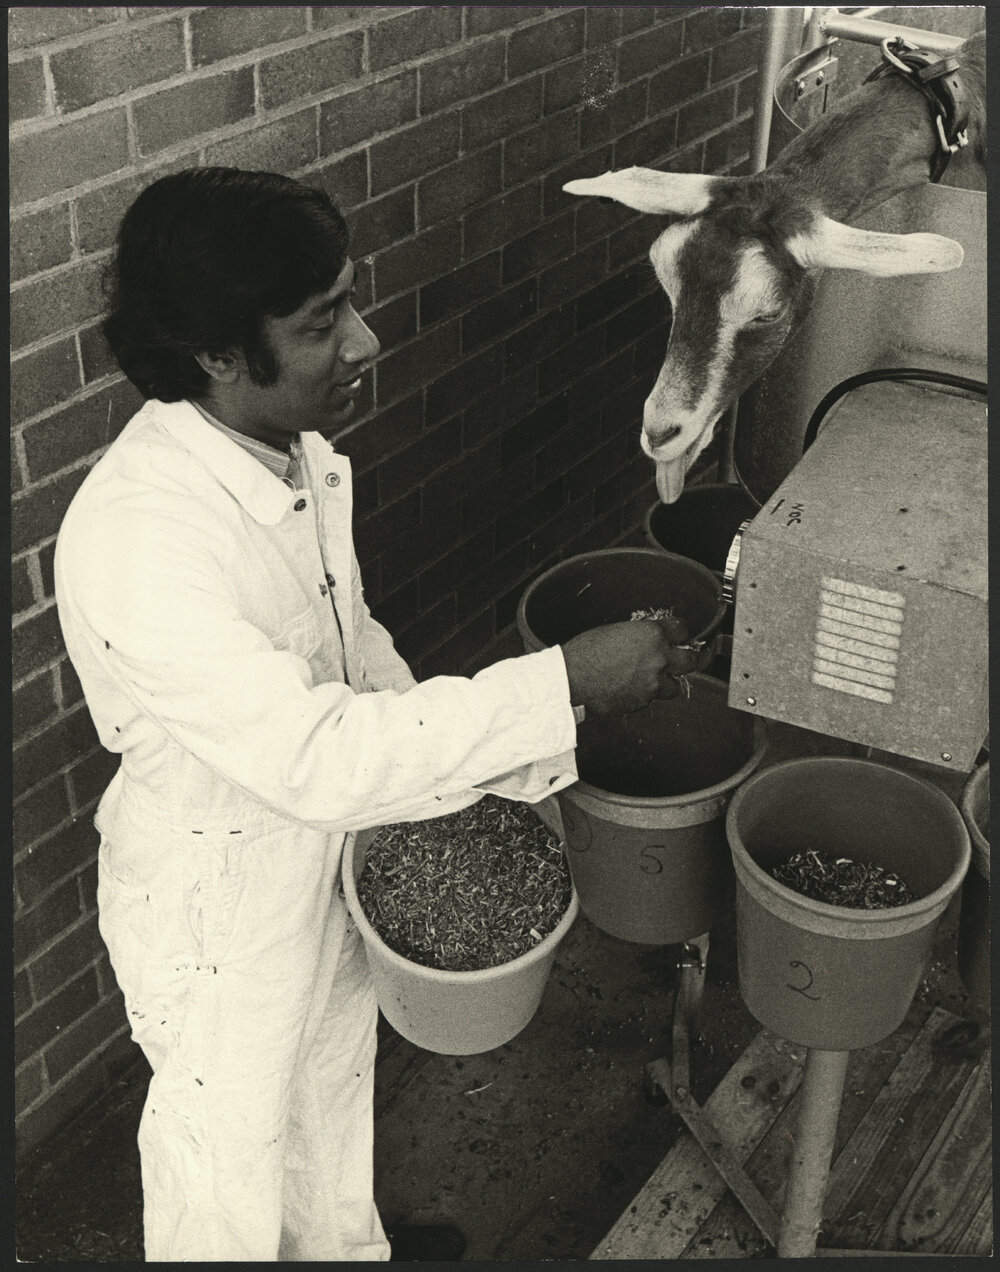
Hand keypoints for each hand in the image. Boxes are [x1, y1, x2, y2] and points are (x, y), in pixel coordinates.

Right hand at [561, 617, 702, 715]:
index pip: (682, 630)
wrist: (571, 679)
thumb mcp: (616, 631)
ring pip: (674, 686)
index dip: (679, 633)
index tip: (677, 636)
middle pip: (691, 660)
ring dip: (666, 682)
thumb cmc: (586, 651)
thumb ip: (640, 635)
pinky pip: (653, 698)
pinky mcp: (643, 702)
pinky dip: (646, 694)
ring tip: (651, 679)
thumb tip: (649, 639)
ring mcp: (653, 683)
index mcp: (652, 635)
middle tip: (679, 659)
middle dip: (686, 659)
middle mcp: (659, 658)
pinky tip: (631, 688)